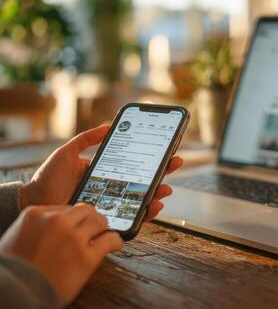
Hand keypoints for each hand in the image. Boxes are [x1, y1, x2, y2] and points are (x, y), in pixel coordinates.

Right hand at [0, 204, 122, 305]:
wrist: (13, 293)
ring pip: (100, 221)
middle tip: (93, 227)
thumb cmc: (12, 269)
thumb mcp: (17, 237)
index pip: (65, 208)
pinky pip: (110, 240)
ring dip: (102, 228)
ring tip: (102, 234)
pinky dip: (114, 241)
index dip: (72, 218)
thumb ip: (38, 227)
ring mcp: (74, 238)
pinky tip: (114, 244)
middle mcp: (57, 222)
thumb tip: (56, 225)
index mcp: (36, 214)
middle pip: (86, 210)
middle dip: (90, 218)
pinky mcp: (87, 257)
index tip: (76, 224)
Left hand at [20, 126, 183, 219]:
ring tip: (166, 187)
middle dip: (163, 171)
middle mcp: (113, 187)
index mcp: (107, 171)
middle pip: (145, 179)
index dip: (152, 156)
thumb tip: (108, 125)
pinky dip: (148, 212)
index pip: (135, 163)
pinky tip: (155, 205)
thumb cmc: (48, 178)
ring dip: (159, 192)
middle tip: (175, 162)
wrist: (35, 202)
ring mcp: (112, 204)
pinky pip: (133, 217)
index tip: (166, 147)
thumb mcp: (67, 152)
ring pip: (143, 198)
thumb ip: (87, 139)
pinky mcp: (110, 219)